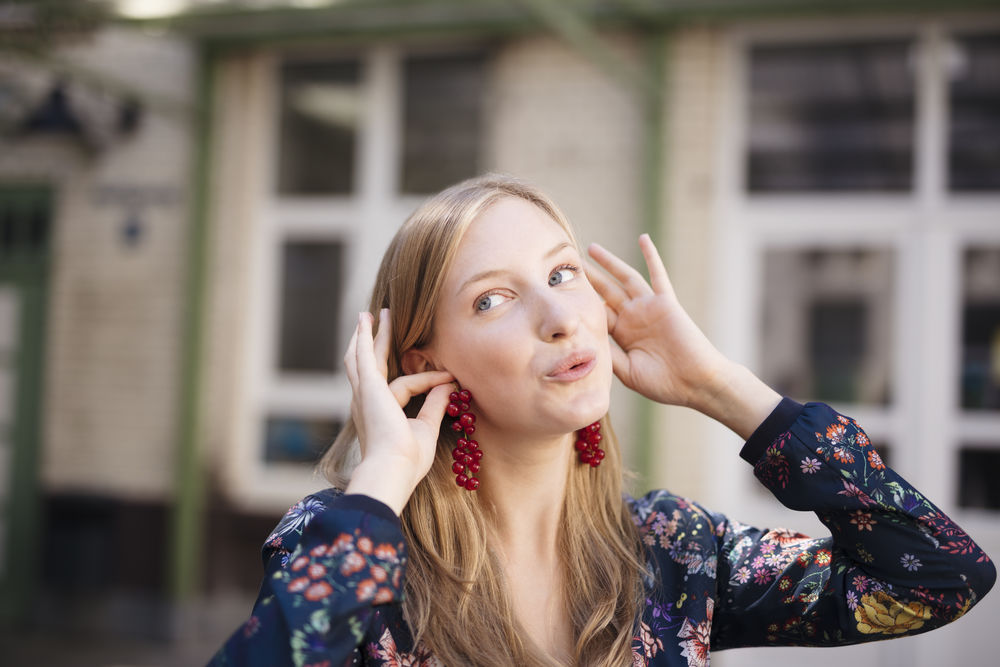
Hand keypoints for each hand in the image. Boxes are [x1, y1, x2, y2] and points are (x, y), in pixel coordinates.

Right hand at [343, 309, 453, 514]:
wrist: (393, 469)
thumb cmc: (408, 460)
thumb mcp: (426, 428)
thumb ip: (435, 405)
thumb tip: (450, 386)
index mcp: (377, 413)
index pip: (403, 386)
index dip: (429, 380)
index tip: (451, 378)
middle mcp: (365, 402)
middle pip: (368, 364)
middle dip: (375, 342)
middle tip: (376, 320)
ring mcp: (363, 394)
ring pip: (362, 357)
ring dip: (368, 335)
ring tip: (372, 316)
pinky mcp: (368, 387)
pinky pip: (364, 356)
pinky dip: (365, 338)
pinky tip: (367, 322)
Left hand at [586, 235, 729, 408]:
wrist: (695, 383)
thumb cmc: (664, 383)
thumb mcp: (628, 371)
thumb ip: (609, 355)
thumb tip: (586, 343)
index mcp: (622, 335)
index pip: (597, 314)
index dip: (580, 303)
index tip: (560, 292)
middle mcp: (633, 318)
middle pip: (606, 292)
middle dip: (589, 278)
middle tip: (569, 263)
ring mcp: (649, 308)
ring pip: (625, 279)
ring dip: (609, 263)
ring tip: (591, 248)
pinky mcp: (666, 303)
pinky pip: (658, 275)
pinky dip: (651, 256)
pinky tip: (643, 239)